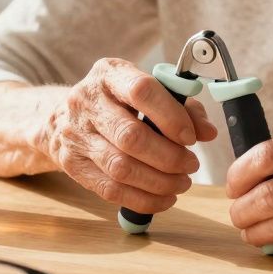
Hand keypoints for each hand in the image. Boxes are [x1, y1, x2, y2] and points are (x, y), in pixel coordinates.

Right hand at [43, 58, 217, 213]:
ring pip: (121, 167)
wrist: (64, 117)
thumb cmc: (118, 102)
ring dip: (159, 182)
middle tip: (191, 165)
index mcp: (109, 74)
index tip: (190, 137)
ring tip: (181, 182)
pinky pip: (110, 190)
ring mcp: (75, 135)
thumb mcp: (147, 91)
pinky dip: (143, 199)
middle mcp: (86, 101)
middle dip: (169, 157)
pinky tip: (164, 197)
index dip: (171, 117)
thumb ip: (182, 107)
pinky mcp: (72, 165)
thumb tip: (208, 132)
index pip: (141, 91)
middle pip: (131, 137)